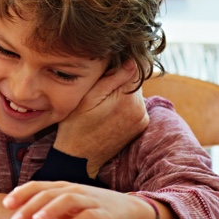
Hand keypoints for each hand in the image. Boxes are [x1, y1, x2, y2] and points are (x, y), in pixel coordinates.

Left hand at [4, 181, 160, 218]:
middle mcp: (74, 191)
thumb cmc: (92, 207)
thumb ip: (49, 204)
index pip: (38, 186)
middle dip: (30, 206)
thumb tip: (23, 209)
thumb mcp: (68, 203)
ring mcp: (89, 201)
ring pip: (67, 200)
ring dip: (51, 209)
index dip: (21, 194)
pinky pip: (89, 216)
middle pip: (48, 194)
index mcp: (63, 188)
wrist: (127, 209)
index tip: (6, 204)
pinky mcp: (103, 214)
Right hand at [55, 61, 148, 177]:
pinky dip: (122, 106)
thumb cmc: (76, 126)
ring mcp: (141, 121)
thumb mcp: (88, 98)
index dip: (117, 68)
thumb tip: (132, 61)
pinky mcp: (138, 128)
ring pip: (133, 95)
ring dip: (120, 94)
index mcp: (129, 100)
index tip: (102, 74)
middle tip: (96, 90)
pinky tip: (106, 112)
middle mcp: (141, 110)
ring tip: (99, 103)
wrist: (78, 157)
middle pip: (133, 83)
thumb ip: (112, 79)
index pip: (132, 70)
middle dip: (118, 82)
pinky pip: (133, 107)